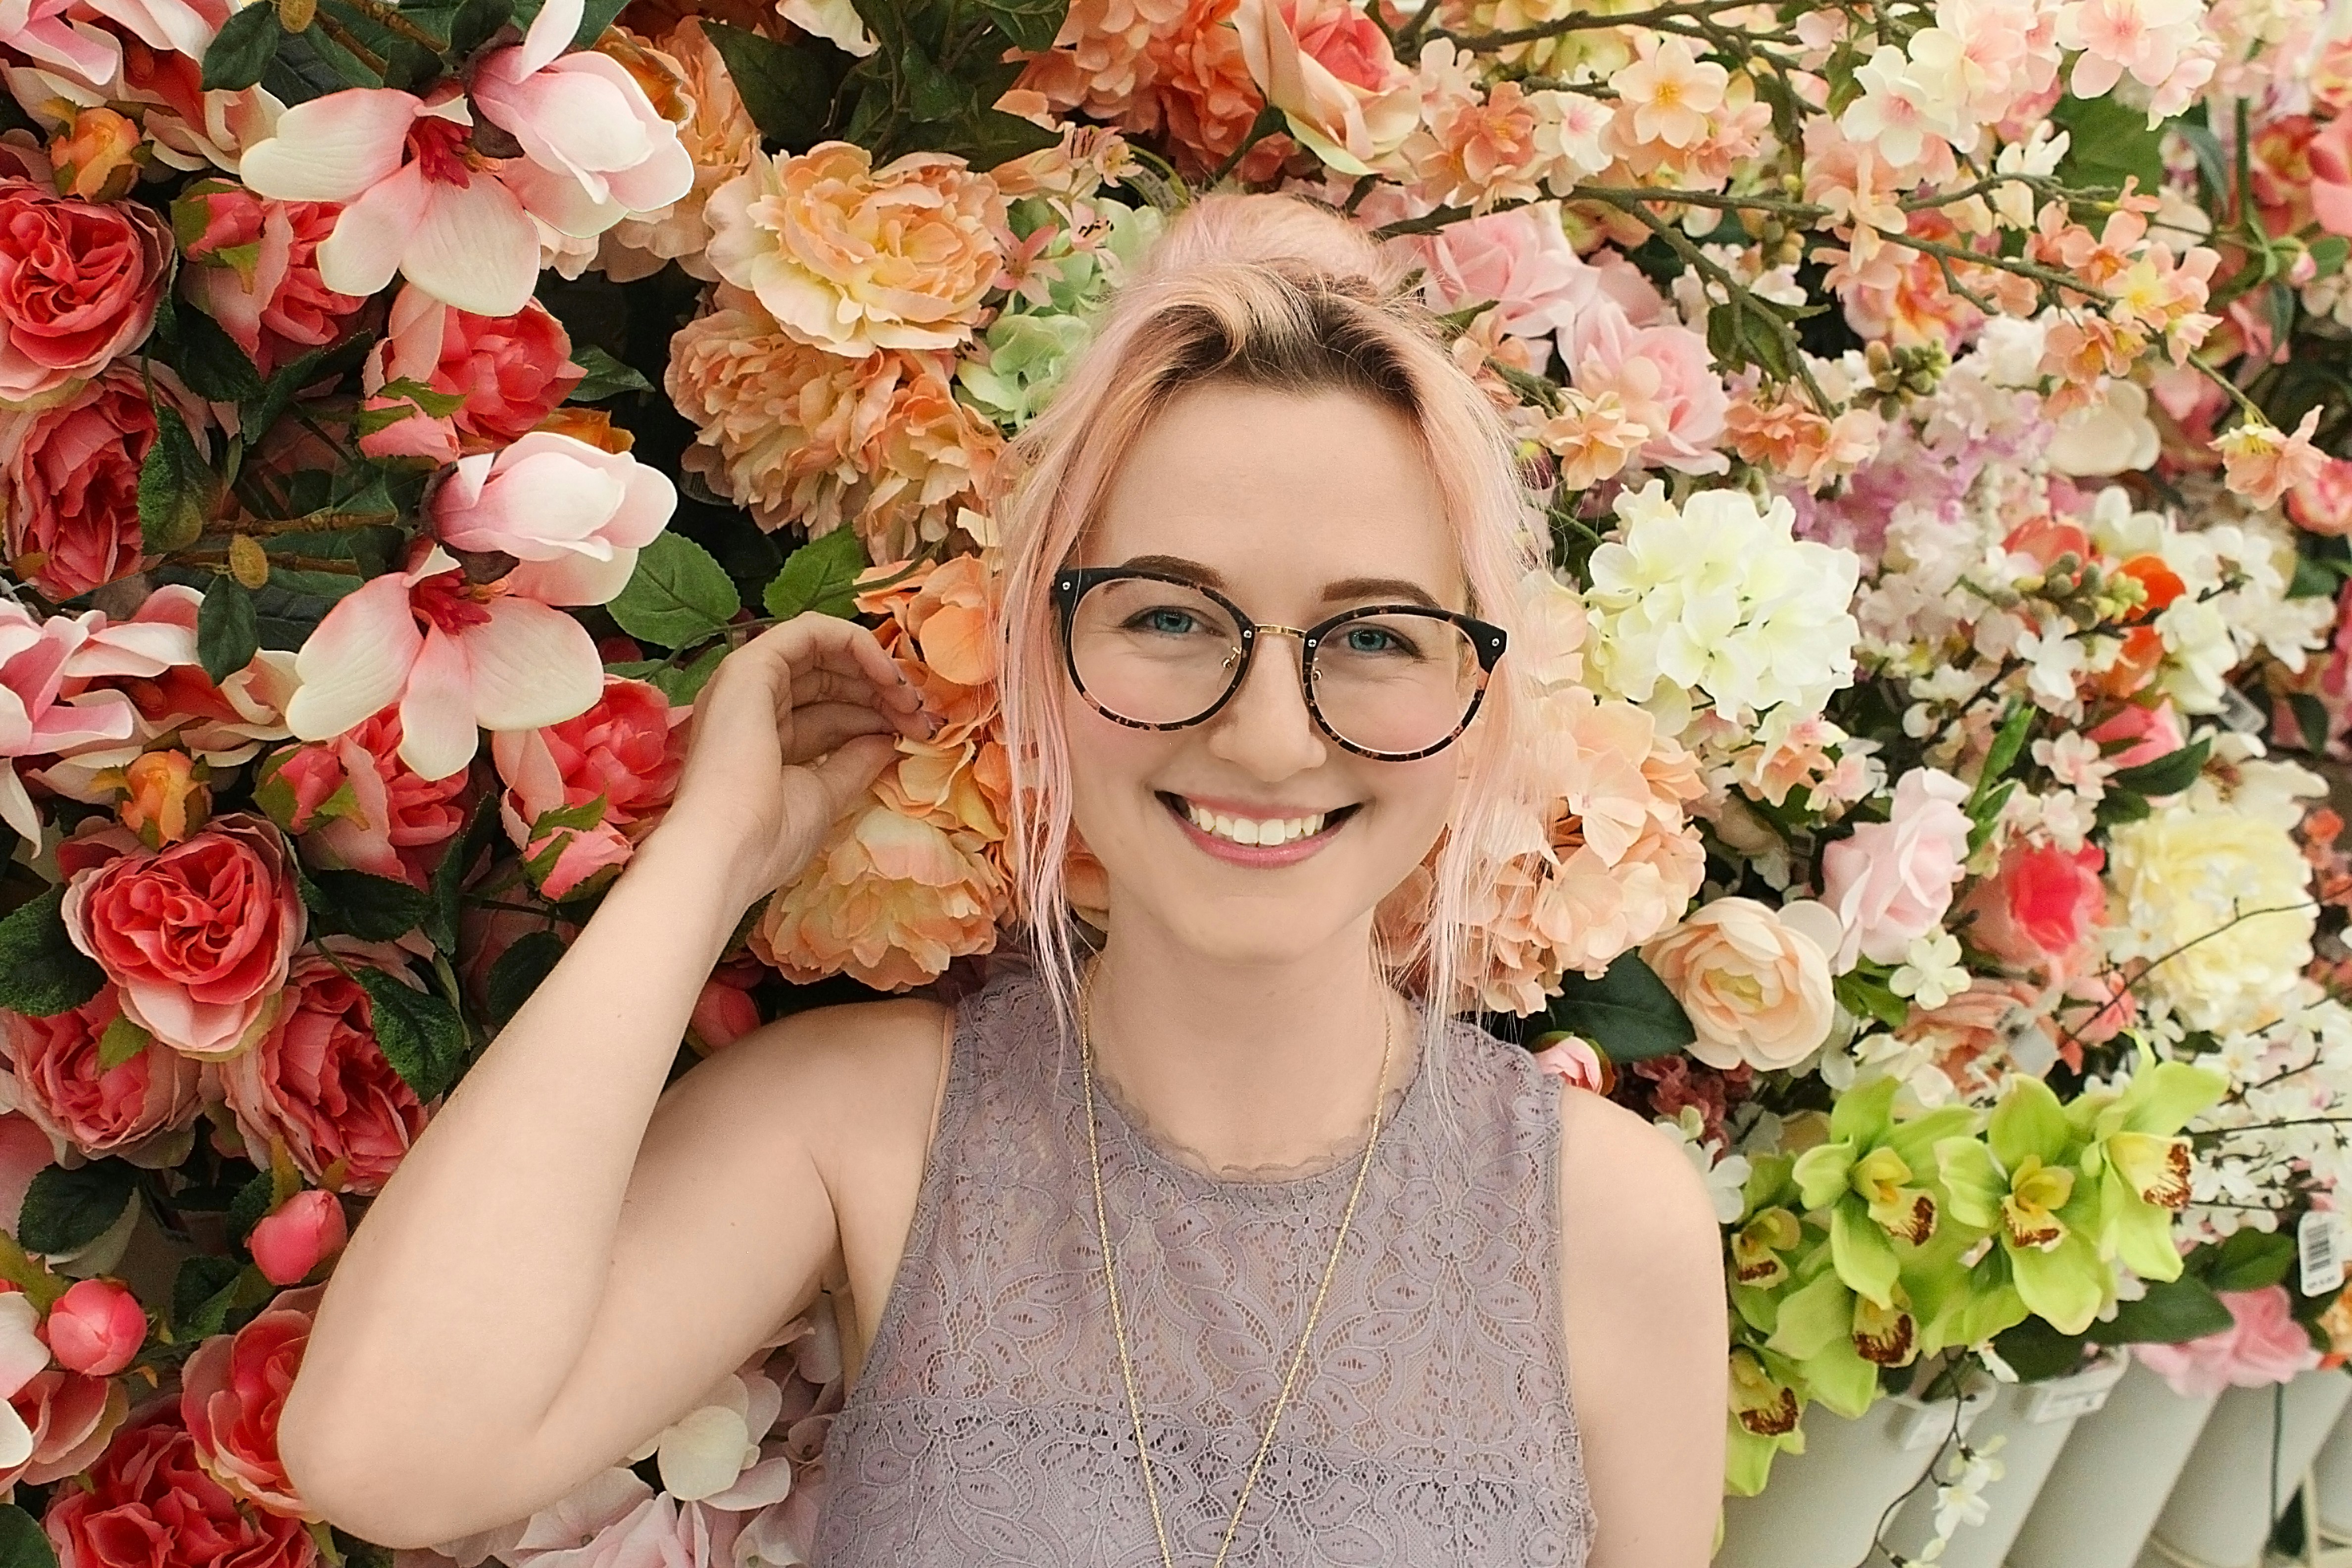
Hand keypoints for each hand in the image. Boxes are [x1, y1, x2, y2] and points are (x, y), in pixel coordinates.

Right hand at [652, 613, 935, 910]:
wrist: (726, 850)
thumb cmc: (769, 837)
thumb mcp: (826, 796)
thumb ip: (855, 762)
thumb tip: (886, 739)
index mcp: (764, 740)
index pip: (829, 713)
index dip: (876, 717)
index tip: (918, 734)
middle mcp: (752, 705)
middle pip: (829, 680)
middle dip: (882, 694)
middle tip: (923, 718)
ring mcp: (748, 683)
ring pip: (822, 652)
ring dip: (875, 670)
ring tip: (911, 702)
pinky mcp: (751, 665)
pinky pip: (810, 632)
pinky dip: (855, 643)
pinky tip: (888, 674)